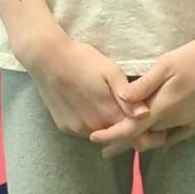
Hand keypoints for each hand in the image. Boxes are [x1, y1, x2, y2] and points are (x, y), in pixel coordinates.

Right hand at [21, 27, 147, 139]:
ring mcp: (76, 128)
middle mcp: (93, 127)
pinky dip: (92, 123)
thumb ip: (128, 95)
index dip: (143, 129)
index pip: (132, 132)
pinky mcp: (64, 126)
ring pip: (100, 134)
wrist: (46, 57)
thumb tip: (145, 114)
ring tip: (108, 107)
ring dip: (108, 127)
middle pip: (116, 136)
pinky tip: (92, 108)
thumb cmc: (82, 59)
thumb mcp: (110, 71)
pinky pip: (85, 130)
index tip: (148, 121)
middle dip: (126, 129)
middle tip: (130, 112)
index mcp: (108, 113)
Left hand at [101, 29, 194, 145]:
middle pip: (146, 138)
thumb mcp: (166, 64)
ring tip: (134, 145)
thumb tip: (121, 99)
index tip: (95, 140)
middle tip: (108, 149)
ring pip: (164, 138)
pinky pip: (183, 135)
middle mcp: (177, 120)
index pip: (132, 129)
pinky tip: (165, 140)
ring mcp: (194, 122)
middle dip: (126, 143)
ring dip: (147, 141)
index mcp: (164, 106)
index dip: (112, 136)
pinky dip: (169, 138)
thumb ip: (144, 85)